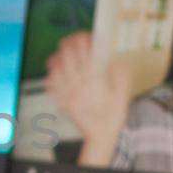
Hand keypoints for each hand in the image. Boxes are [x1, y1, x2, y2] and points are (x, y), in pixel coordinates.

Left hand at [42, 31, 131, 165]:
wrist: (100, 137)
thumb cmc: (113, 116)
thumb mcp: (122, 95)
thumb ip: (120, 77)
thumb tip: (117, 62)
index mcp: (94, 79)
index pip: (85, 53)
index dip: (82, 41)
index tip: (84, 35)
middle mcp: (78, 84)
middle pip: (68, 57)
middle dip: (68, 45)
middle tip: (69, 39)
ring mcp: (68, 93)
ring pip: (57, 69)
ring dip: (57, 59)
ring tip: (58, 54)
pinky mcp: (62, 103)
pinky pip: (51, 87)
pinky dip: (50, 78)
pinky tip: (52, 74)